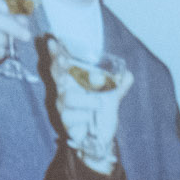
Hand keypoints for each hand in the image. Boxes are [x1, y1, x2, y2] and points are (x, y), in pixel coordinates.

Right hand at [48, 55, 125, 174]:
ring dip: (87, 100)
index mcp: (75, 80)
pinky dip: (85, 117)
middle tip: (63, 60)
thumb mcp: (112, 97)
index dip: (56, 53)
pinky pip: (72, 115)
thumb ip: (118, 85)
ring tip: (99, 104)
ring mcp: (63, 105)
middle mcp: (65, 89)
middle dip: (58, 65)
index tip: (52, 41)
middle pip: (57, 73)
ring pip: (68, 97)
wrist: (100, 138)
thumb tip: (127, 75)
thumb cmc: (101, 113)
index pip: (62, 63)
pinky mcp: (65, 120)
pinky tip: (90, 120)